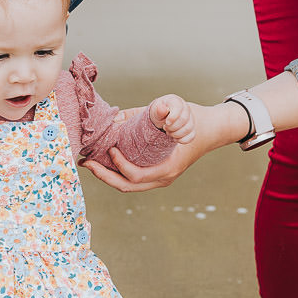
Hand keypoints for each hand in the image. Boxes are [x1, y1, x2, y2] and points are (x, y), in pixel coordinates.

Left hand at [82, 100, 239, 191]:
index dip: (119, 165)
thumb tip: (121, 115)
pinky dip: (117, 172)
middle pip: (127, 186)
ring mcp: (160, 178)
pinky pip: (133, 179)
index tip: (110, 148)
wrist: (212, 129)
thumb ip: (152, 111)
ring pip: (128, 185)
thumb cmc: (193, 120)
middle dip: (104, 176)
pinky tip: (104, 160)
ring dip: (107, 175)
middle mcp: (164, 178)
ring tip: (90, 162)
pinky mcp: (156, 174)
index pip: (137, 175)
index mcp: (168, 168)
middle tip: (86, 162)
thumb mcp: (175, 110)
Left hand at [149, 94, 195, 143]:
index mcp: (176, 101)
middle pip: (184, 119)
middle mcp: (186, 108)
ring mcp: (190, 118)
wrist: (163, 119)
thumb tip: (162, 108)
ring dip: (176, 134)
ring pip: (188, 129)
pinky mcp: (192, 128)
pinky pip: (191, 136)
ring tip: (169, 132)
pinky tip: (175, 139)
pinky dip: (182, 140)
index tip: (166, 123)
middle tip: (165, 128)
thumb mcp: (155, 112)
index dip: (172, 117)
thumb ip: (159, 111)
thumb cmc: (159, 114)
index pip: (178, 108)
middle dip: (172, 127)